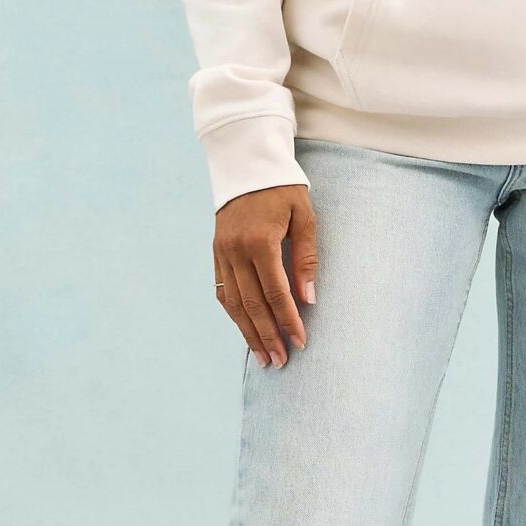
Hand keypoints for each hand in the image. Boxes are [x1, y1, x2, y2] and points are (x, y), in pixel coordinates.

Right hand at [213, 185, 317, 365]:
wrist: (247, 163)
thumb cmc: (284, 188)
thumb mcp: (305, 216)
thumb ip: (308, 257)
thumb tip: (309, 299)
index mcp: (260, 241)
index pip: (276, 293)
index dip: (288, 320)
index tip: (301, 342)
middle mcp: (236, 250)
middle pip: (252, 305)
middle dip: (268, 336)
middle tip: (281, 361)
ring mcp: (222, 252)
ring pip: (234, 303)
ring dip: (249, 332)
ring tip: (263, 356)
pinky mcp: (216, 252)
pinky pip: (223, 290)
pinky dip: (234, 313)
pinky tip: (245, 330)